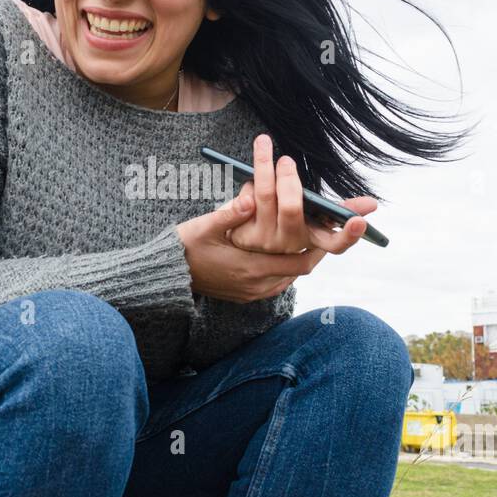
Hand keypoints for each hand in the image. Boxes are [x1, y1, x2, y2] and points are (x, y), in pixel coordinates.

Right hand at [175, 190, 325, 302]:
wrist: (168, 275)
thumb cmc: (185, 248)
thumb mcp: (205, 227)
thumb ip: (230, 214)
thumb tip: (250, 200)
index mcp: (249, 267)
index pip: (297, 261)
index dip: (316, 248)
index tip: (328, 232)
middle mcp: (254, 285)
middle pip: (298, 271)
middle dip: (312, 253)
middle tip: (322, 235)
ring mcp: (250, 293)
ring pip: (288, 279)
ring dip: (297, 261)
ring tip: (307, 242)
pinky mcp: (245, 296)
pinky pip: (274, 285)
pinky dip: (284, 271)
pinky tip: (283, 256)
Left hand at [227, 133, 377, 256]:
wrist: (244, 244)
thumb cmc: (284, 222)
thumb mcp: (313, 218)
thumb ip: (338, 209)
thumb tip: (372, 204)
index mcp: (312, 238)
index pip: (335, 245)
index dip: (348, 235)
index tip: (359, 220)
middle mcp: (289, 242)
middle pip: (292, 209)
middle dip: (288, 179)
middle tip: (286, 159)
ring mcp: (263, 240)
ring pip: (264, 197)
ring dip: (264, 165)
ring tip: (264, 143)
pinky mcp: (240, 233)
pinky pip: (241, 204)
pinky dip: (246, 185)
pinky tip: (246, 174)